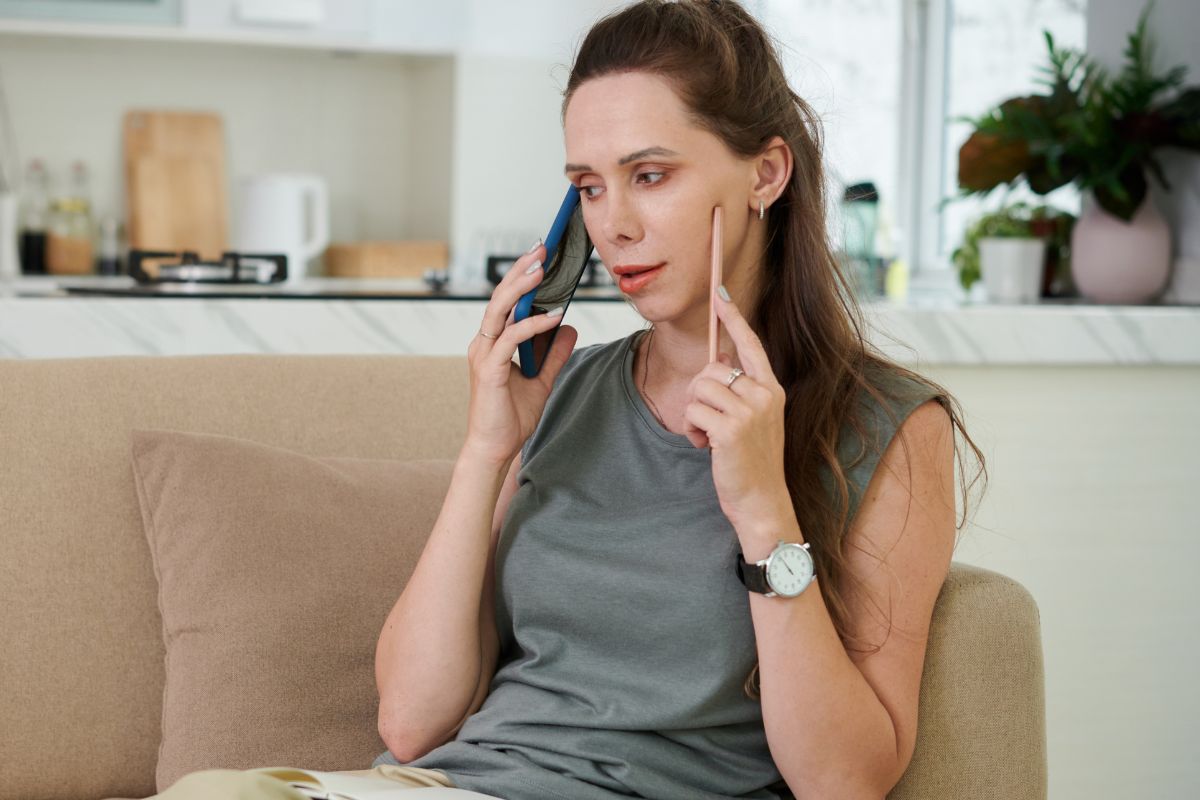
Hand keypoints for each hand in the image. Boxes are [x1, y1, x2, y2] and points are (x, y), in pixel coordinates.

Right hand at [464, 242, 577, 465]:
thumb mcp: (542, 380)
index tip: (540, 255)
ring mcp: (484, 355)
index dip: (520, 276)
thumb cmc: (511, 416)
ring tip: (541, 269)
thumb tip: (570, 328)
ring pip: (499, 311)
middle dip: (520, 270)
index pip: (505, 301)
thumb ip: (554, 354)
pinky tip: (553, 316)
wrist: (495, 448)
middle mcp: (484, 344)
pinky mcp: (490, 370)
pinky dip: (532, 325)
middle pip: (499, 297)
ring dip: (521, 287)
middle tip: (541, 248)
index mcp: (492, 342)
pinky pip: (511, 339)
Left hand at [681, 289, 790, 530]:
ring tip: (708, 435)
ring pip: (699, 387)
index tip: (721, 294)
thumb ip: (739, 389)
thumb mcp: (753, 419)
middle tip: (708, 420)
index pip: (750, 345)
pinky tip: (706, 447)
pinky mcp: (731, 429)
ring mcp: (749, 411)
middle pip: (711, 368)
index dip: (734, 318)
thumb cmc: (753, 461)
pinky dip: (691, 429)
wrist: (762, 501)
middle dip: (699, 392)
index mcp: (772, 389)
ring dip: (693, 412)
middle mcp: (764, 395)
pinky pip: (692, 411)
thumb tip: (717, 355)